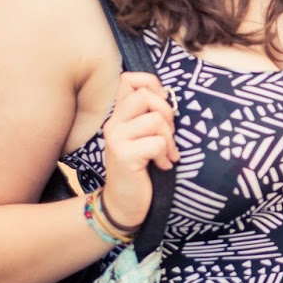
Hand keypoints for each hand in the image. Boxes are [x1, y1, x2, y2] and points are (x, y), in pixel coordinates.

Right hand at [100, 72, 178, 228]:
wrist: (123, 204)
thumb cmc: (140, 169)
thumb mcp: (143, 137)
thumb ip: (149, 115)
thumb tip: (169, 96)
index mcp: (118, 115)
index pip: (129, 79)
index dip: (152, 84)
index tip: (162, 107)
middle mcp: (113, 123)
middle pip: (145, 95)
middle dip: (167, 113)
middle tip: (168, 135)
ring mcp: (116, 138)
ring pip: (155, 120)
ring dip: (168, 139)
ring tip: (166, 154)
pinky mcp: (124, 155)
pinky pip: (156, 143)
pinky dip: (165, 155)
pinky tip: (161, 166)